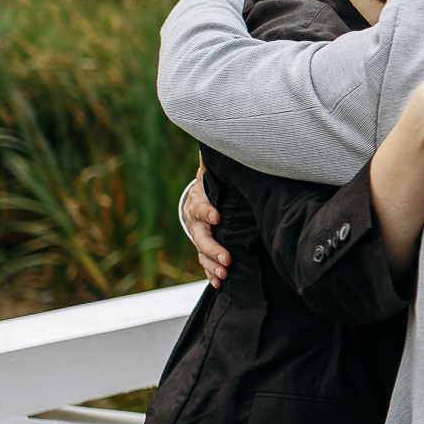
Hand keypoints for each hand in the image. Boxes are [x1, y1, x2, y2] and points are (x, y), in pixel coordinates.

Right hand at [181, 165, 229, 285]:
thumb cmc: (211, 186)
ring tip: (224, 275)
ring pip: (202, 254)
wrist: (197, 200)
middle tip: (227, 258)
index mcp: (199, 203)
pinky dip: (210, 274)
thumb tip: (216, 139)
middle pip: (201, 237)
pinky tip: (219, 284)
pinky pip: (204, 264)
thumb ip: (214, 163)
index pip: (201, 207)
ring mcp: (198, 238)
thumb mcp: (212, 173)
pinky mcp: (204, 250)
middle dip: (213, 248)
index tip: (217, 217)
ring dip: (212, 265)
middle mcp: (196, 223)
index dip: (208, 211)